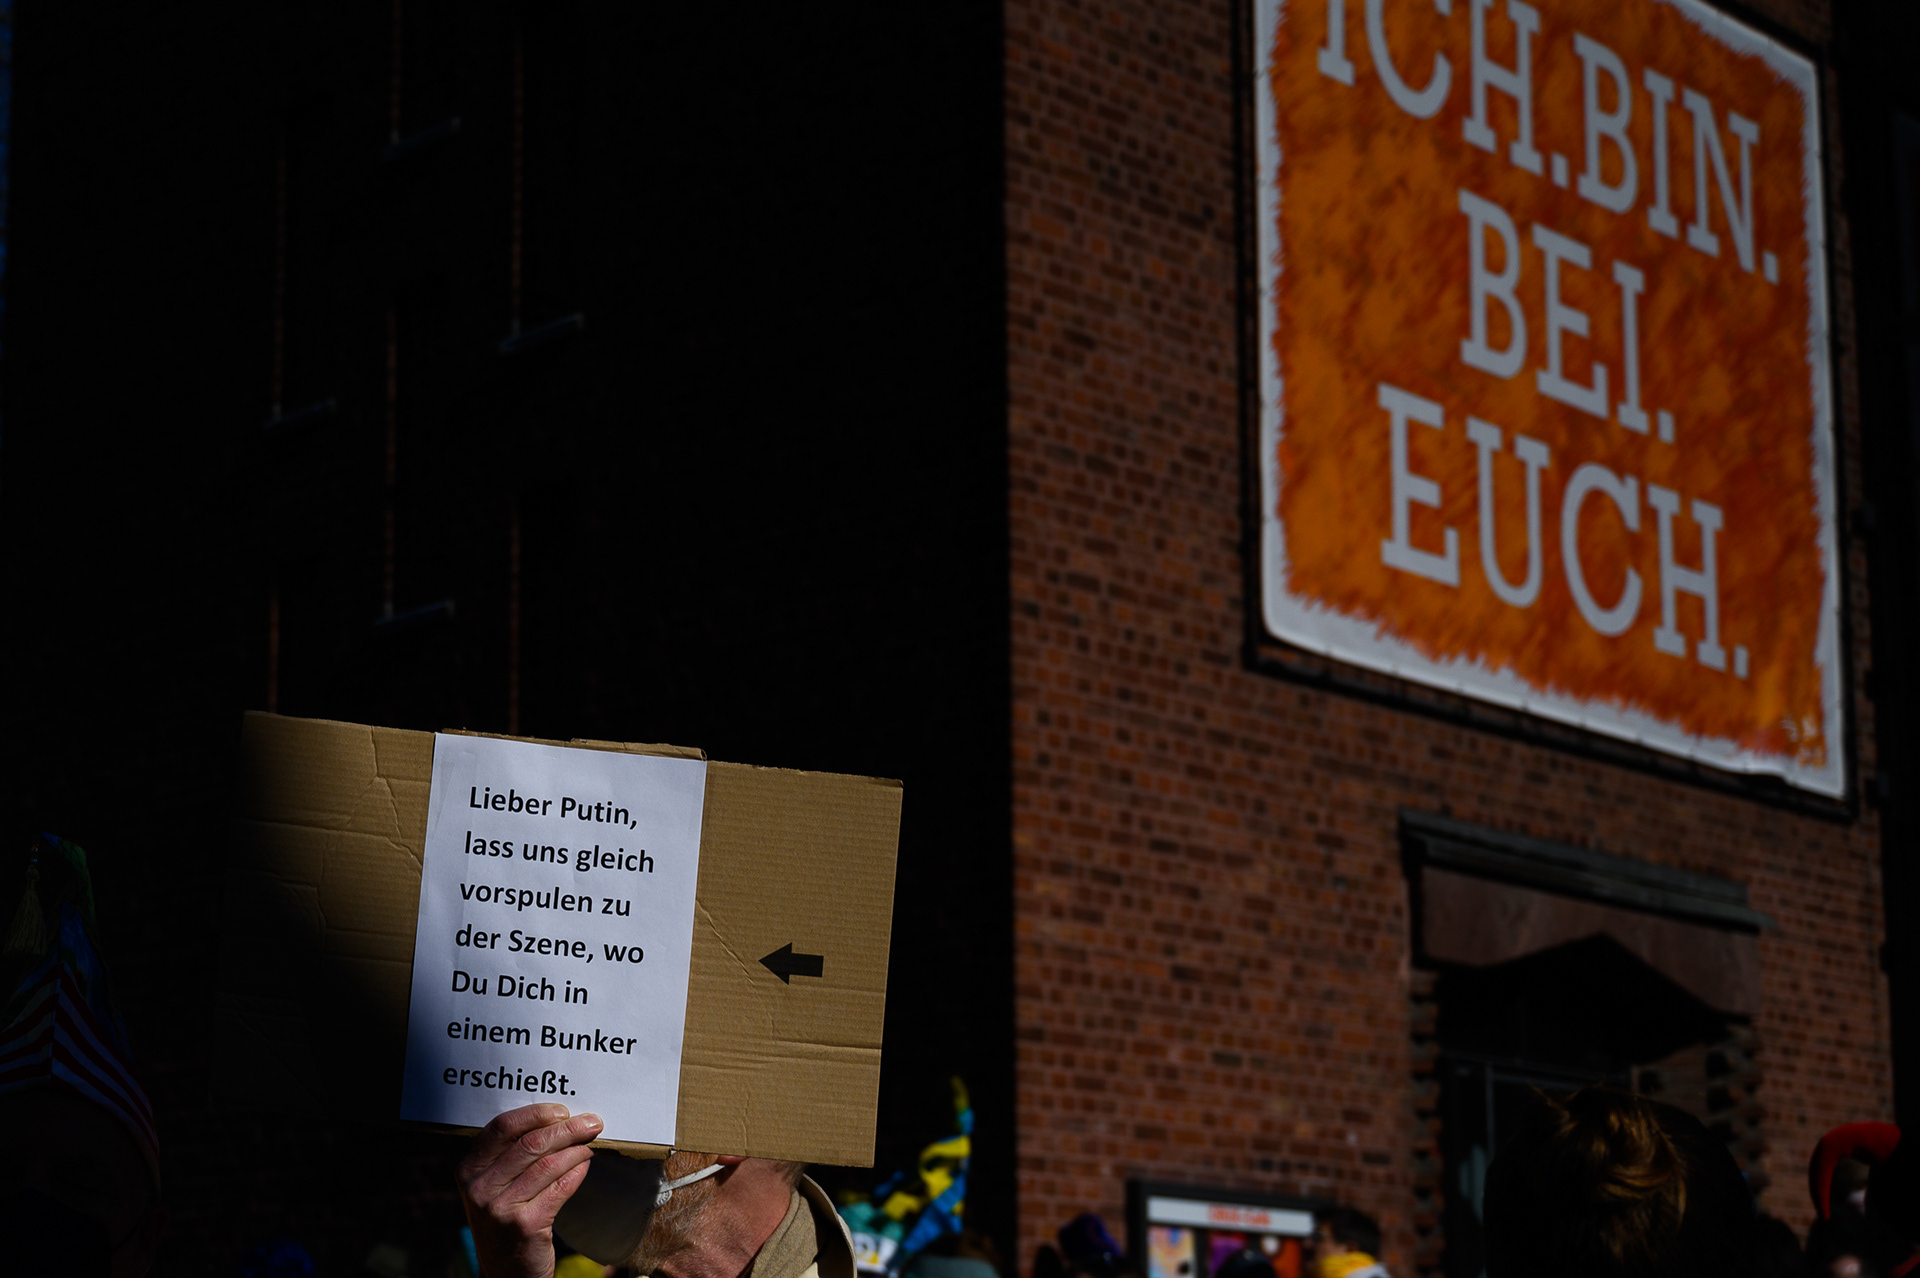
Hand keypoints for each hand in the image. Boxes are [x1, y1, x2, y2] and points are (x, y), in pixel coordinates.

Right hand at [457, 1104, 603, 1277]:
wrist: (505, 1273)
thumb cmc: (505, 1220)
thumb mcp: (494, 1187)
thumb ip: (510, 1156)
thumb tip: (556, 1120)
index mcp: (468, 1170)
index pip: (502, 1127)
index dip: (535, 1113)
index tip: (562, 1110)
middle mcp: (479, 1188)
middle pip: (530, 1143)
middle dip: (567, 1128)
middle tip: (592, 1122)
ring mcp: (499, 1208)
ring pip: (548, 1163)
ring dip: (576, 1149)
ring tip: (591, 1143)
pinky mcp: (524, 1224)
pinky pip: (559, 1187)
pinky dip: (577, 1172)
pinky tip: (586, 1165)